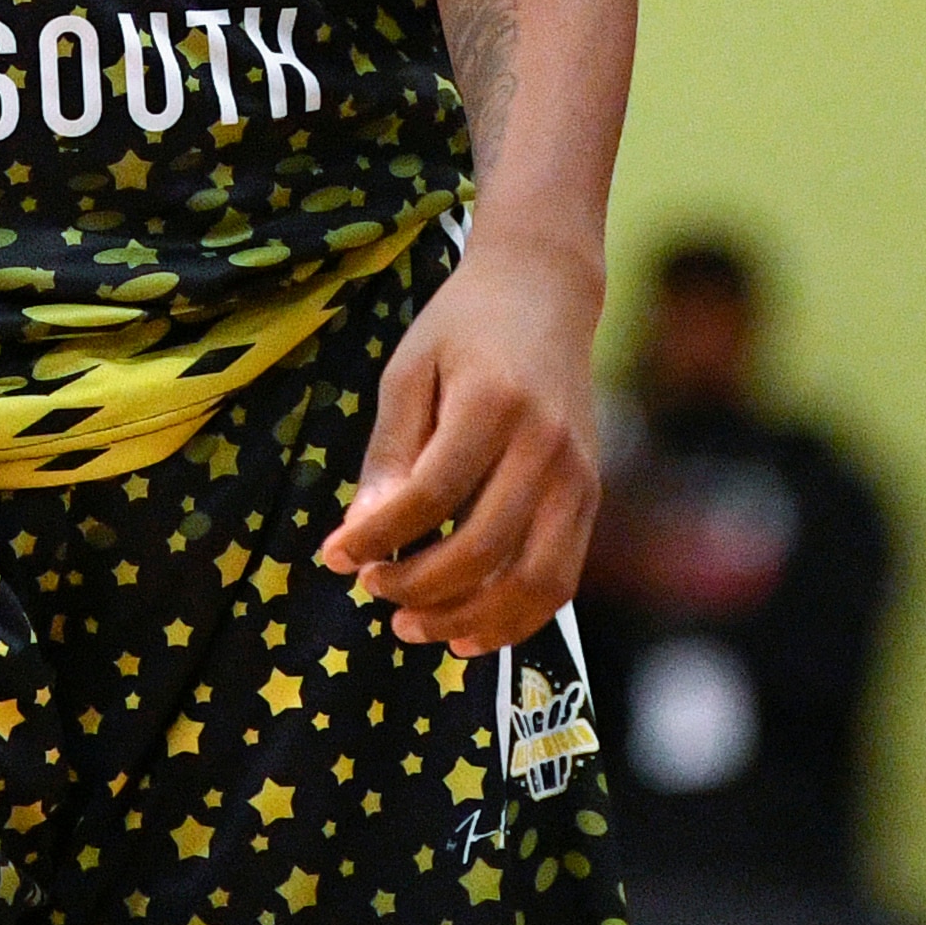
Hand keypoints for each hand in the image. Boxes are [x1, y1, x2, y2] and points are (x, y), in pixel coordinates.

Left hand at [317, 234, 604, 653]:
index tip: (333, 557)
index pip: (431, 496)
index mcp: (494, 403)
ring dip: (468, 619)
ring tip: (411, 627)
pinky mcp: (591, 497)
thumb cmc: (463, 328)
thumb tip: (358, 536)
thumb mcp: (408, 372)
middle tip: (372, 589)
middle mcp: (547, 446)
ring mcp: (579, 476)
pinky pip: (560, 580)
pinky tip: (467, 631)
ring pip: (533, 582)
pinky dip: (515, 619)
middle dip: (416, 587)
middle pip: (482, 548)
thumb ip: (389, 455)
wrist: (545, 292)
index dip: (377, 538)